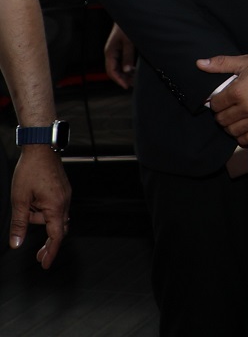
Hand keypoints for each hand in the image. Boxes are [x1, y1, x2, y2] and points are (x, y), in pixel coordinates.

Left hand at [9, 146, 70, 268]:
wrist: (41, 147)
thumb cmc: (30, 171)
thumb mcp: (19, 199)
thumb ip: (19, 223)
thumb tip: (16, 244)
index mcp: (55, 206)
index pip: (56, 236)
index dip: (51, 252)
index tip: (46, 265)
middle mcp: (65, 202)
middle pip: (57, 228)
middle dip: (47, 241)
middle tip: (38, 256)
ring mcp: (65, 195)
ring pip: (54, 217)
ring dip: (39, 218)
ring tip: (24, 202)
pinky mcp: (63, 190)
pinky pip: (55, 207)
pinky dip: (43, 210)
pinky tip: (32, 200)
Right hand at [103, 22, 135, 88]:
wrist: (127, 16)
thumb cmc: (126, 27)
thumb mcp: (129, 42)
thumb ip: (128, 56)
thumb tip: (127, 70)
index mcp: (110, 52)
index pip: (111, 71)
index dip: (119, 79)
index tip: (126, 86)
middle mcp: (110, 53)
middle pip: (114, 70)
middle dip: (122, 78)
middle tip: (133, 84)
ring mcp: (114, 52)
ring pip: (117, 67)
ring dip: (125, 74)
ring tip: (134, 79)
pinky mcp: (119, 49)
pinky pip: (121, 62)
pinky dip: (127, 68)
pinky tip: (134, 71)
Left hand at [199, 51, 247, 145]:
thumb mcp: (247, 61)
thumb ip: (221, 64)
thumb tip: (199, 63)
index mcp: (238, 91)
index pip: (215, 105)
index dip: (215, 103)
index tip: (220, 101)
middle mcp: (247, 108)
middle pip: (223, 120)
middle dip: (222, 115)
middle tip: (227, 111)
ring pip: (234, 132)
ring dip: (231, 127)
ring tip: (236, 120)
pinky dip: (244, 137)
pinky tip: (246, 128)